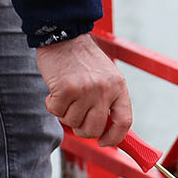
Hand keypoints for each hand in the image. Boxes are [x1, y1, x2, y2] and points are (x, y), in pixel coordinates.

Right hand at [33, 32, 132, 146]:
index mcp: (118, 87)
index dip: (115, 138)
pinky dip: (53, 105)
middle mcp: (104, 89)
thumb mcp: (105, 77)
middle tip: (76, 117)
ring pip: (73, 122)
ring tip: (67, 95)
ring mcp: (85, 90)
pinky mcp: (65, 89)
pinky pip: (57, 112)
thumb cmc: (83, 60)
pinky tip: (56, 91)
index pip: (124, 122)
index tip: (105, 142)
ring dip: (66, 113)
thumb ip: (109, 102)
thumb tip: (107, 133)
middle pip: (95, 129)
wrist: (64, 36)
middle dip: (83, 129)